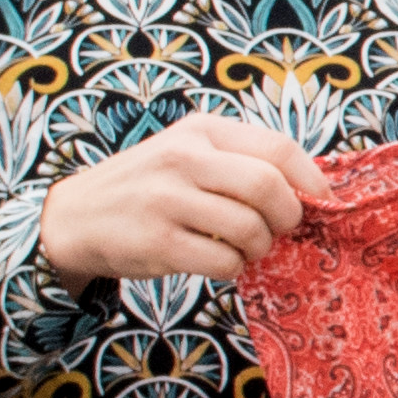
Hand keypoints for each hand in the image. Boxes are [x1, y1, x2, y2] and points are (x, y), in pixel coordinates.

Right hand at [36, 115, 326, 286]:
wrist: (77, 216)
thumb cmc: (150, 186)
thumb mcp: (190, 153)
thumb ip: (243, 161)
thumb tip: (314, 188)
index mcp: (202, 131)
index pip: (278, 148)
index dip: (311, 180)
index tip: (320, 201)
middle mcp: (184, 158)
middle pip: (269, 188)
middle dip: (288, 217)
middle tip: (279, 229)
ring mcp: (168, 200)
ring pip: (250, 228)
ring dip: (259, 246)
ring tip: (244, 246)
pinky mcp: (159, 242)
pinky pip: (225, 261)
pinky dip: (234, 267)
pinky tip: (219, 260)